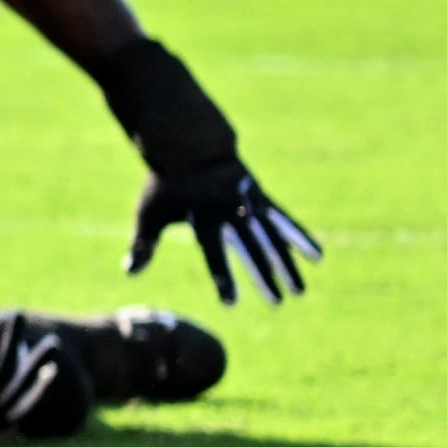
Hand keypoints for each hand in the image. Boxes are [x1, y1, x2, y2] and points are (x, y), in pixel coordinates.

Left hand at [127, 162, 320, 304]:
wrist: (190, 143)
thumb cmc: (166, 184)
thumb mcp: (151, 211)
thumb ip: (144, 243)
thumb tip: (129, 272)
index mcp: (201, 217)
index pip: (213, 253)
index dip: (222, 277)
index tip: (231, 302)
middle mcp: (228, 212)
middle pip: (249, 249)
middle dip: (263, 276)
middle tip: (277, 303)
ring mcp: (248, 203)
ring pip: (271, 239)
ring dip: (287, 265)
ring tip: (299, 292)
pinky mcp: (261, 197)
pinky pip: (284, 220)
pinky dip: (300, 237)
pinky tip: (317, 255)